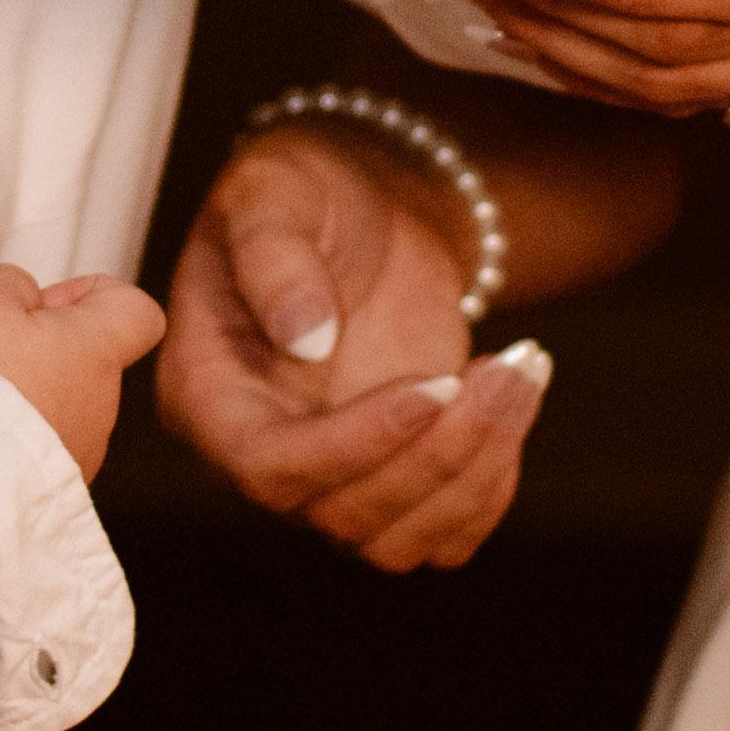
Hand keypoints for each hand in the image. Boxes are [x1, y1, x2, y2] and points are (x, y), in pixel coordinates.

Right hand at [0, 264, 165, 478]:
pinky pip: (32, 453)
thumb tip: (24, 299)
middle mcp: (99, 408)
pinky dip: (5, 440)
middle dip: (38, 349)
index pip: (137, 312)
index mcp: (95, 352)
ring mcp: (76, 456)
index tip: (48, 302)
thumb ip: (14, 285)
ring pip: (57, 409)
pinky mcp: (47, 494)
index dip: (94, 295)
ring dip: (19, 398)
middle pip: (84, 362)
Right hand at [154, 122, 546, 570]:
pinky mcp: (394, 479)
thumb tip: (304, 335)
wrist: (366, 206)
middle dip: (437, 453)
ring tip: (520, 371)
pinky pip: (445, 536)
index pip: (268, 466)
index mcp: (208, 394)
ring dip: (475, 470)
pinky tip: (513, 400)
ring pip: (399, 540)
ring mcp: (331, 475)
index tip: (433, 386)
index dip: (354, 445)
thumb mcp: (273, 190)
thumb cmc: (303, 189)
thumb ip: (274, 255)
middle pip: (343, 513)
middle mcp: (262, 451)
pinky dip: (492, 487)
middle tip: (506, 366)